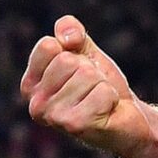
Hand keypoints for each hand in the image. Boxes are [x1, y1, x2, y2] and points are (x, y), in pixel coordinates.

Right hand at [21, 15, 153, 157]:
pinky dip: (111, 97)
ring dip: (102, 84)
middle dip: (91, 70)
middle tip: (93, 88)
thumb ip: (71, 32)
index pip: (47, 46)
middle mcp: (35, 103)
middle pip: (68, 61)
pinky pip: (102, 92)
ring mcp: (53, 117)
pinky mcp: (75, 125)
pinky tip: (106, 110)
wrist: (126, 117)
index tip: (81, 68)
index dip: (74, 51)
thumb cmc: (101, 85)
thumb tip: (69, 37)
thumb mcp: (85, 52)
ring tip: (99, 99)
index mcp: (31, 83)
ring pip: (87, 75)